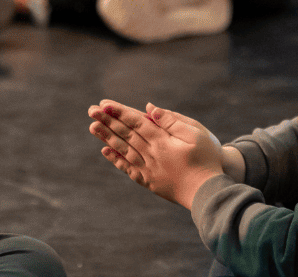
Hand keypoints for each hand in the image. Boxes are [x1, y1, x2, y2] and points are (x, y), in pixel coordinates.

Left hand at [88, 99, 223, 208]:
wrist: (207, 193)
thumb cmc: (206, 160)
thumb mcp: (196, 134)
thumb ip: (172, 121)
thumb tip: (150, 109)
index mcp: (162, 142)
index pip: (136, 122)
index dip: (120, 112)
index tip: (104, 104)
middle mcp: (151, 155)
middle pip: (125, 134)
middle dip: (107, 121)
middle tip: (91, 110)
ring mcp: (148, 169)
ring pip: (123, 150)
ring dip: (107, 138)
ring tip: (92, 127)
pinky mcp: (149, 181)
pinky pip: (128, 168)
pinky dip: (116, 159)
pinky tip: (105, 151)